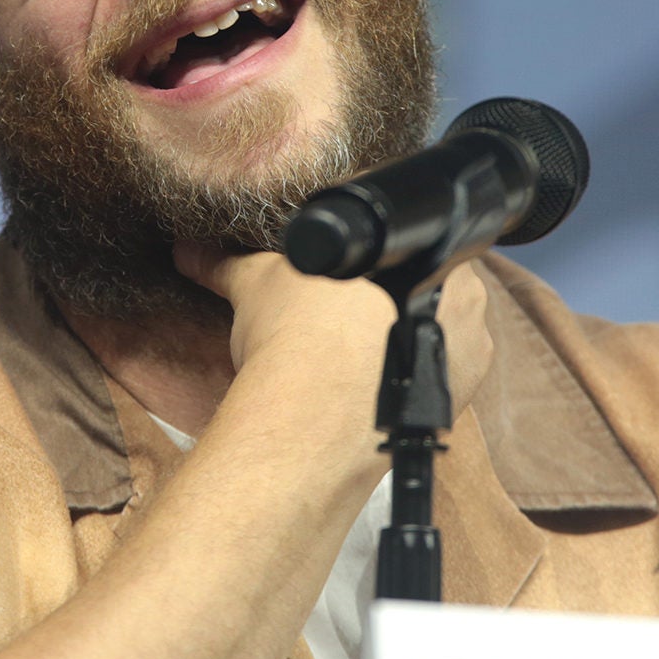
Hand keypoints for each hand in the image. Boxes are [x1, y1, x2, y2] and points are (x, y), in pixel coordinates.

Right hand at [175, 244, 493, 424]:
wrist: (313, 417)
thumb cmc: (299, 336)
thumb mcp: (257, 284)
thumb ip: (227, 262)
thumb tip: (188, 252)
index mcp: (426, 250)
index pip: (409, 241)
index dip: (375, 259)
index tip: (348, 278)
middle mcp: (466, 299)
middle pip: (431, 288)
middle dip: (395, 300)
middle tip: (348, 315)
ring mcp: (470, 353)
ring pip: (441, 336)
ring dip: (407, 341)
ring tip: (357, 354)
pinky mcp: (457, 401)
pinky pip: (440, 381)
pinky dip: (410, 381)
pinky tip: (374, 385)